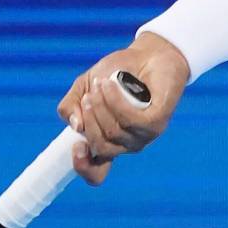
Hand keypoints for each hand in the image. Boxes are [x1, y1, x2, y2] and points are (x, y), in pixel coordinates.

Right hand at [56, 33, 189, 184]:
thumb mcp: (84, 87)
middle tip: (89, 95)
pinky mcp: (157, 123)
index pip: (97, 173)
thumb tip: (76, 126)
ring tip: (101, 84)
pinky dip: (116, 102)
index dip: (84, 167)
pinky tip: (112, 85)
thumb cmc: (116, 73)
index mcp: (108, 142)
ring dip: (101, 106)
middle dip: (89, 119)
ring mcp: (143, 136)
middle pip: (101, 147)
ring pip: (114, 132)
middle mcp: (126, 144)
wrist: (149, 54)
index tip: (76, 147)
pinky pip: (131, 121)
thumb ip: (70, 106)